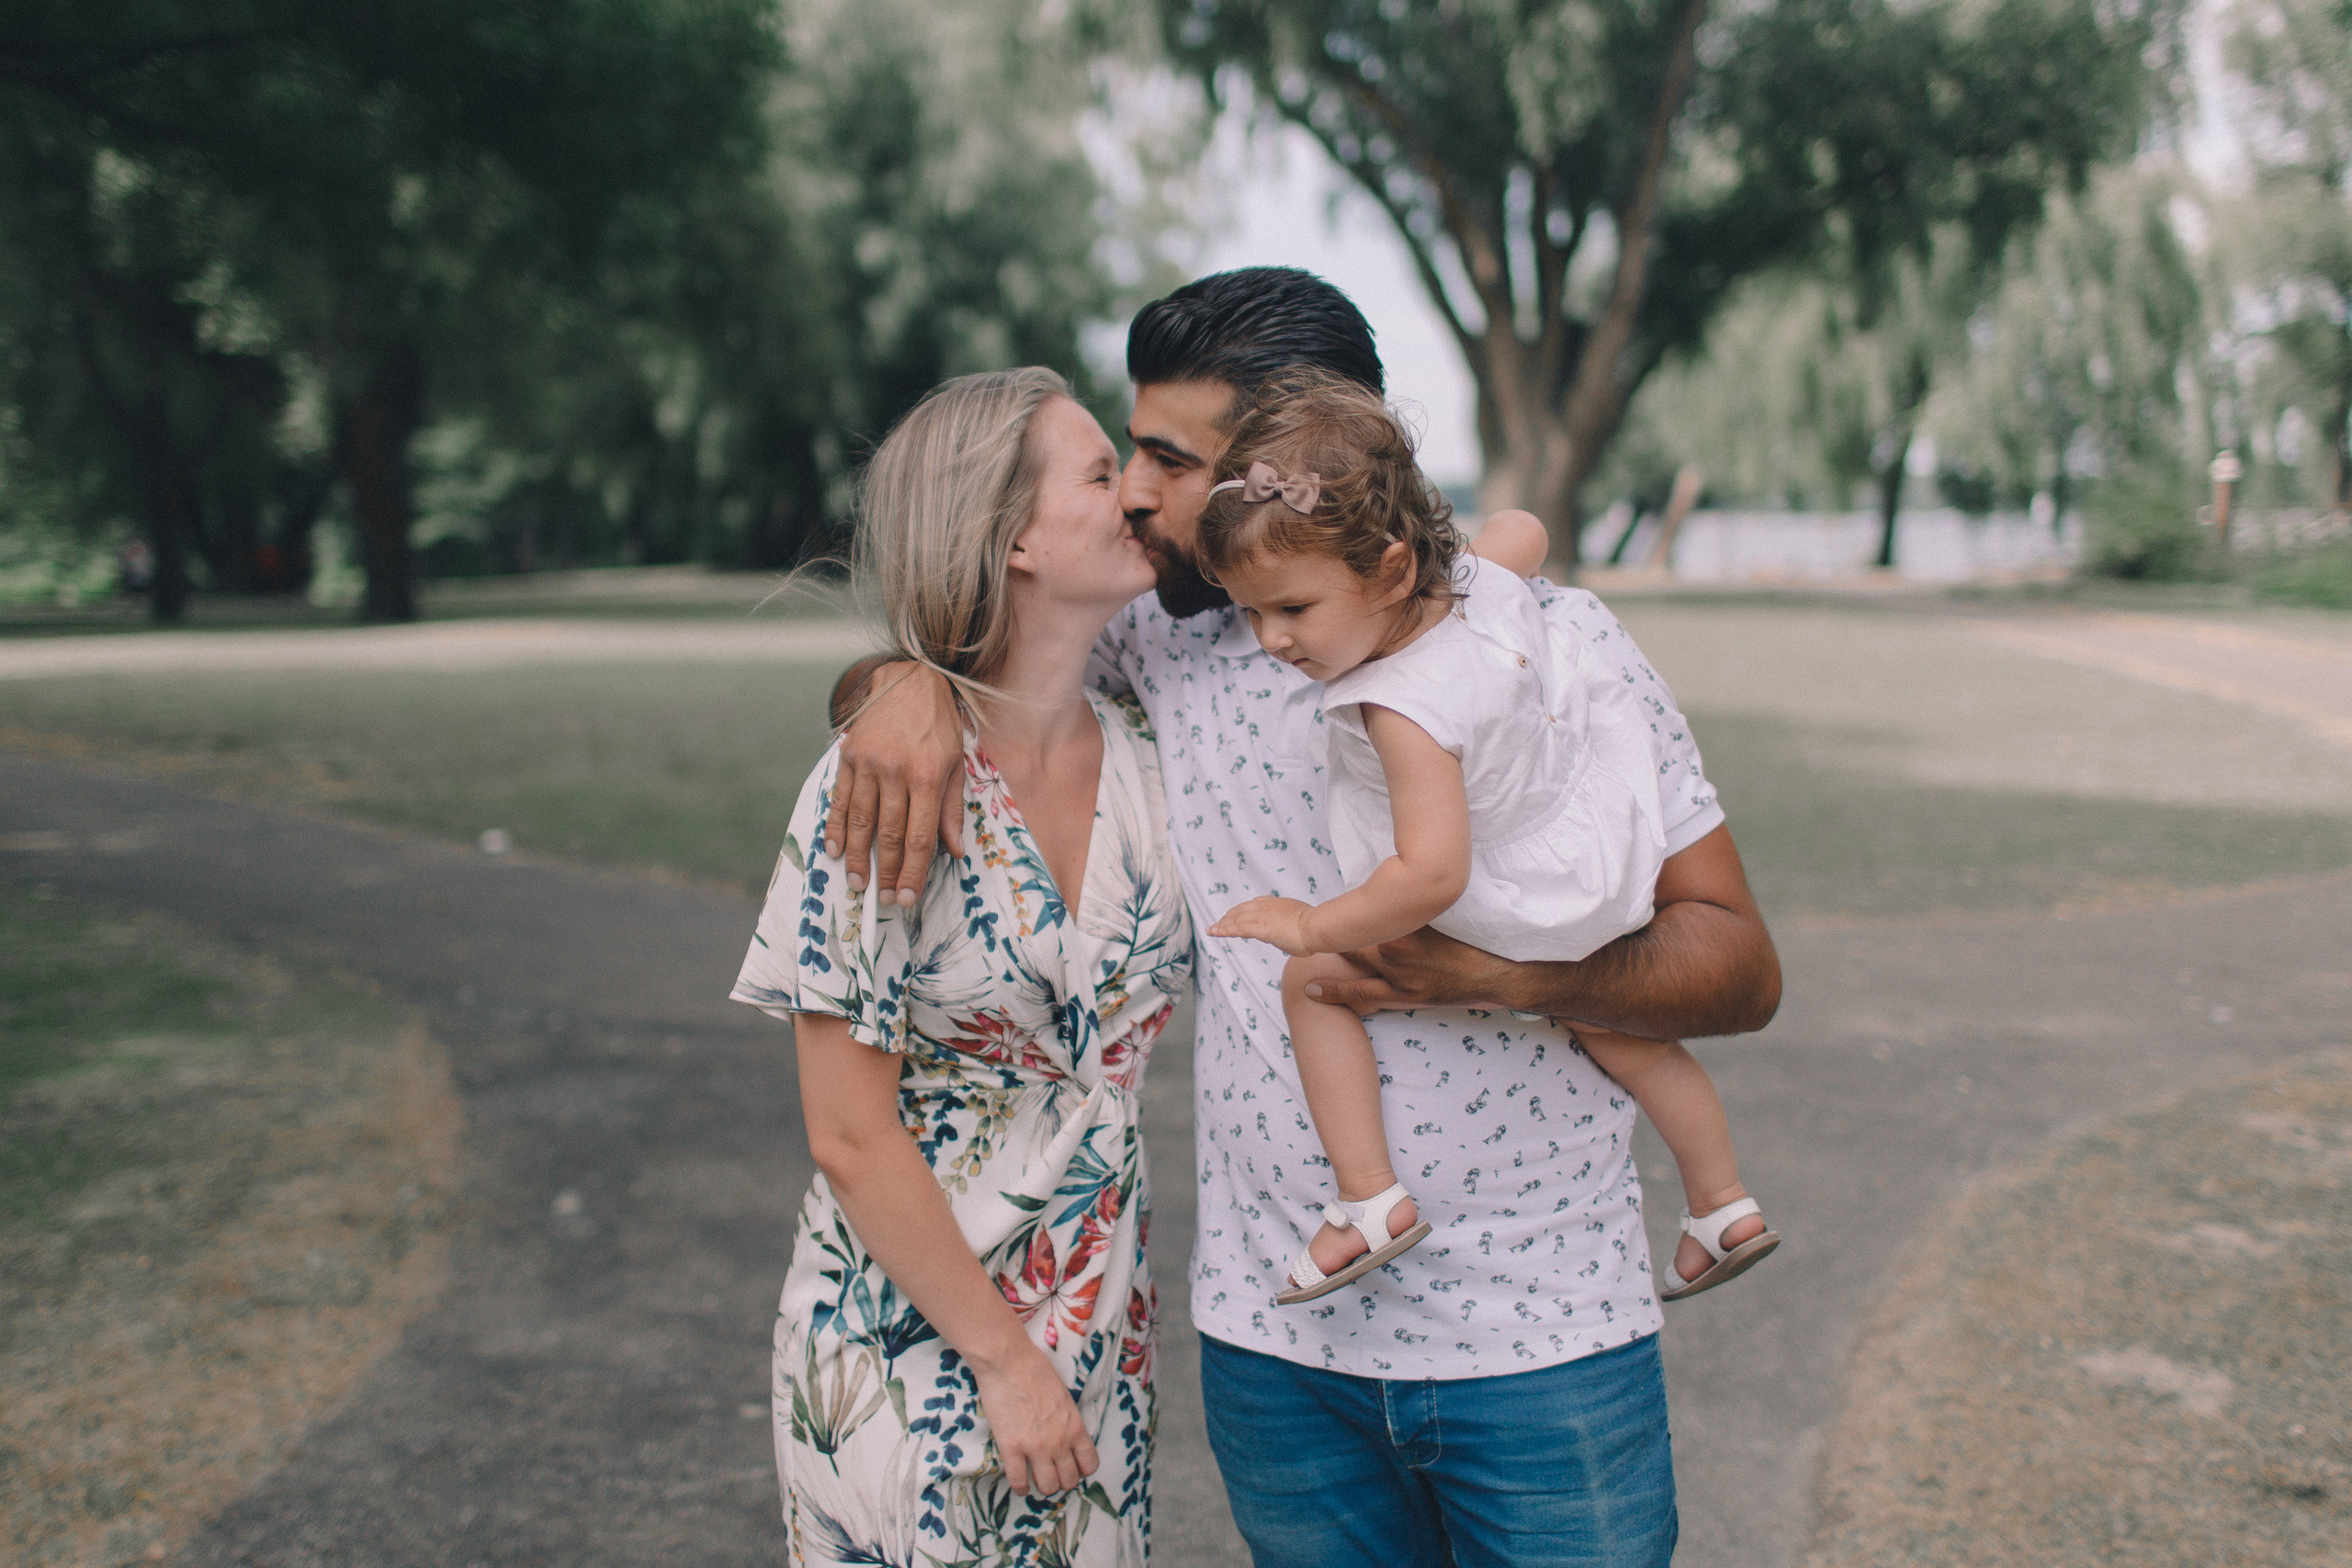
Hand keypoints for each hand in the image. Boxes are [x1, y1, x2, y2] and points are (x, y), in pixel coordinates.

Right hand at [826, 662, 964, 903]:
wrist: (910, 679)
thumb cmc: (939, 726)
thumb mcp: (956, 764)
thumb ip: (951, 809)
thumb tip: (954, 851)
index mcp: (928, 776)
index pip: (919, 837)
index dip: (912, 872)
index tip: (906, 897)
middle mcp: (897, 771)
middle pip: (888, 835)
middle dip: (885, 872)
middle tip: (882, 898)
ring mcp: (868, 763)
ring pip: (861, 822)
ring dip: (857, 858)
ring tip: (857, 883)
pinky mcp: (849, 756)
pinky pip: (841, 800)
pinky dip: (837, 828)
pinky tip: (835, 851)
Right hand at [971, 1344, 1098, 1495]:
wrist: (1008, 1361)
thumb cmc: (1036, 1370)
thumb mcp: (1064, 1396)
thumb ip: (1068, 1420)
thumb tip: (1066, 1435)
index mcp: (1075, 1427)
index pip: (1090, 1464)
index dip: (1081, 1470)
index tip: (1072, 1467)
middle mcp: (1060, 1442)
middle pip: (1069, 1481)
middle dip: (1062, 1480)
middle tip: (1053, 1474)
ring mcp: (1036, 1447)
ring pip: (1047, 1487)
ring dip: (1043, 1486)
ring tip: (1036, 1479)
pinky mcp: (1011, 1448)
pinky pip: (1018, 1482)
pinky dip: (1020, 1487)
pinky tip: (1019, 1483)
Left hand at [1207, 896, 1319, 956]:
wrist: (1318, 927)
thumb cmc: (1317, 929)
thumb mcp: (1304, 925)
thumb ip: (1294, 929)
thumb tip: (1290, 935)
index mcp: (1280, 904)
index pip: (1258, 904)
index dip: (1247, 910)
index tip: (1240, 914)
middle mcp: (1269, 906)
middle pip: (1244, 909)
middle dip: (1231, 915)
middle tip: (1222, 922)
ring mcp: (1263, 915)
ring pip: (1237, 918)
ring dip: (1224, 923)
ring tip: (1213, 929)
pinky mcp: (1259, 927)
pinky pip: (1235, 927)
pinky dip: (1222, 929)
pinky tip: (1213, 931)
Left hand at [1302, 925, 1523, 1012]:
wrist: (1498, 974)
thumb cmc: (1470, 939)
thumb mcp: (1435, 914)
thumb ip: (1403, 908)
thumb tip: (1376, 895)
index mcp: (1402, 920)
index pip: (1358, 911)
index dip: (1331, 911)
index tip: (1301, 906)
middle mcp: (1395, 945)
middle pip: (1346, 935)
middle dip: (1321, 930)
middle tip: (1285, 924)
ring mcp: (1397, 975)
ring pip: (1350, 962)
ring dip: (1324, 959)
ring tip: (1290, 959)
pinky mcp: (1404, 997)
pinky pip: (1363, 995)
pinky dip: (1337, 991)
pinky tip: (1311, 990)